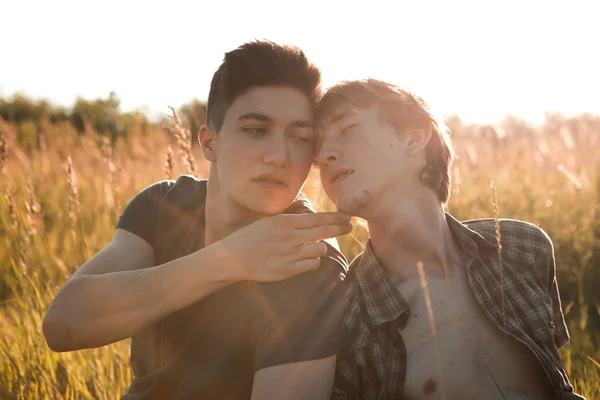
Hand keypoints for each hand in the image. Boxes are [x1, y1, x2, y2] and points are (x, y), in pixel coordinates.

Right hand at [218, 212, 352, 281]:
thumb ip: (291, 221)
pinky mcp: (289, 270)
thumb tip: (313, 219)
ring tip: (314, 246)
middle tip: (349, 226)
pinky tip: (305, 259)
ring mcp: (290, 254)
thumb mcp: (269, 222)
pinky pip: (312, 264)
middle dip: (339, 228)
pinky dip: (312, 261)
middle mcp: (290, 237)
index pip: (317, 218)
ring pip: (321, 248)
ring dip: (321, 246)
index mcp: (285, 223)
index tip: (347, 216)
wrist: (233, 258)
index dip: (335, 217)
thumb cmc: (251, 238)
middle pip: (324, 231)